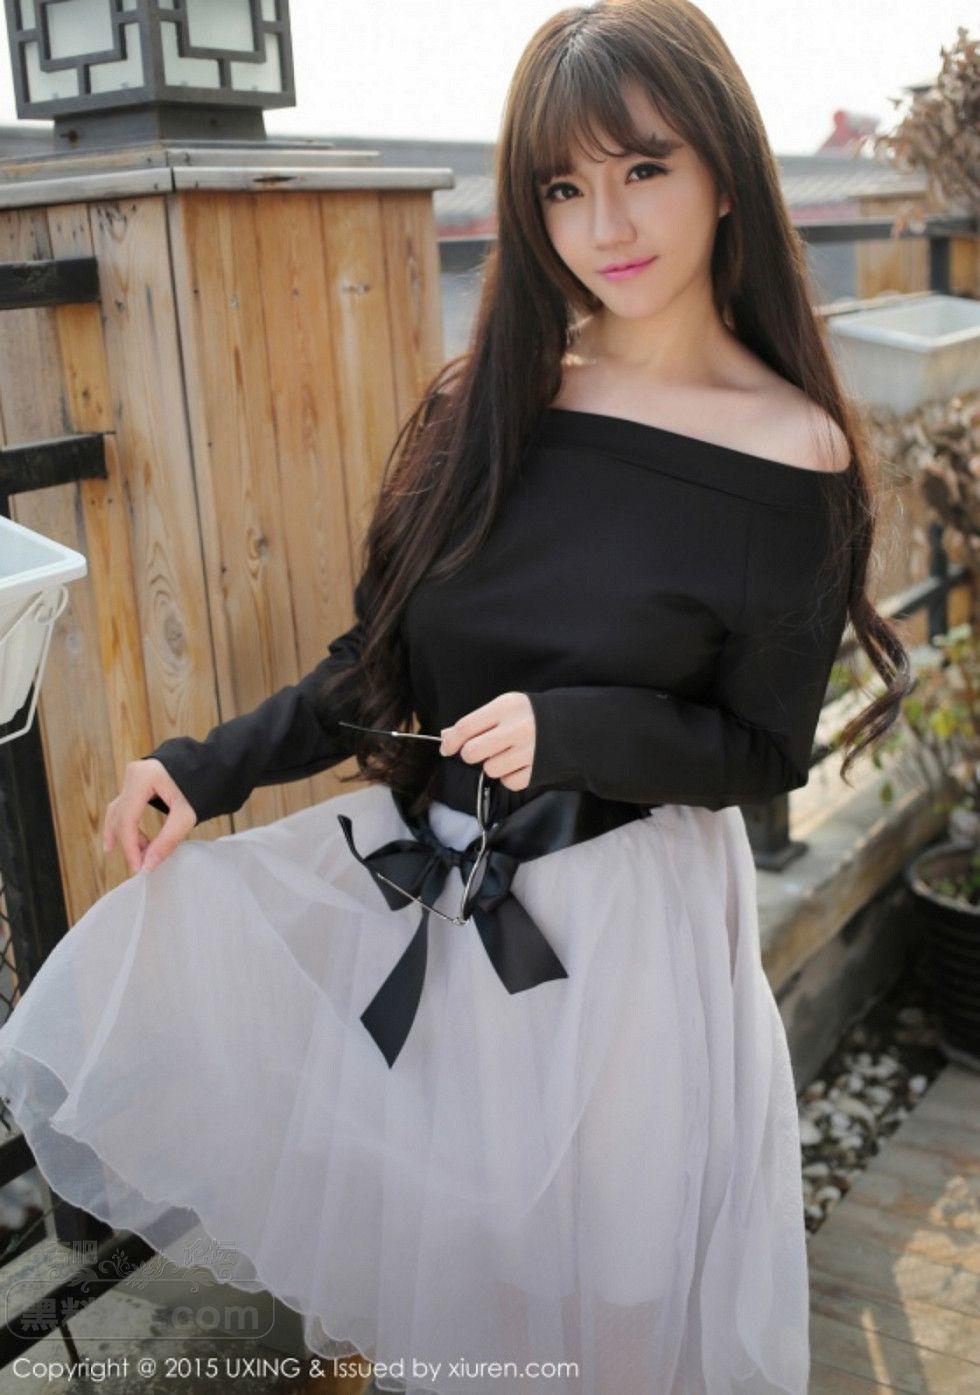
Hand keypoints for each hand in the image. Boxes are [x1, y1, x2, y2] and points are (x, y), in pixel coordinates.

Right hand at [103, 758, 197, 875]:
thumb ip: (167, 841)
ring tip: (137, 854)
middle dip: (128, 842)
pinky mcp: (141, 779)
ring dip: (127, 833)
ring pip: (121, 810)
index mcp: (142, 778)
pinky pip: (128, 804)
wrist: (219, 763)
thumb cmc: (206, 785)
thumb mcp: (187, 815)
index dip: (130, 847)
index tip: (138, 867)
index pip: (127, 819)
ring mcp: (136, 774)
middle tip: (139, 864)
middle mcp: (134, 773)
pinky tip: (137, 839)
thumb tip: (148, 865)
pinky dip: (132, 823)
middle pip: (120, 815)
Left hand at [438, 692, 535, 791]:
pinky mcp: (538, 770)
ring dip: (494, 764)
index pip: (465, 727)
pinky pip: (508, 782)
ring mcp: (528, 751)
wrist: (572, 724)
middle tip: (481, 749)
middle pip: (472, 752)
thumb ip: (477, 721)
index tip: (446, 748)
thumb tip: (446, 736)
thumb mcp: (505, 708)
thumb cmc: (530, 715)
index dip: (451, 740)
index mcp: (506, 707)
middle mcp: (516, 729)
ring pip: (490, 769)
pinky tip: (519, 763)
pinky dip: (510, 776)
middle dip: (470, 754)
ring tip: (508, 753)